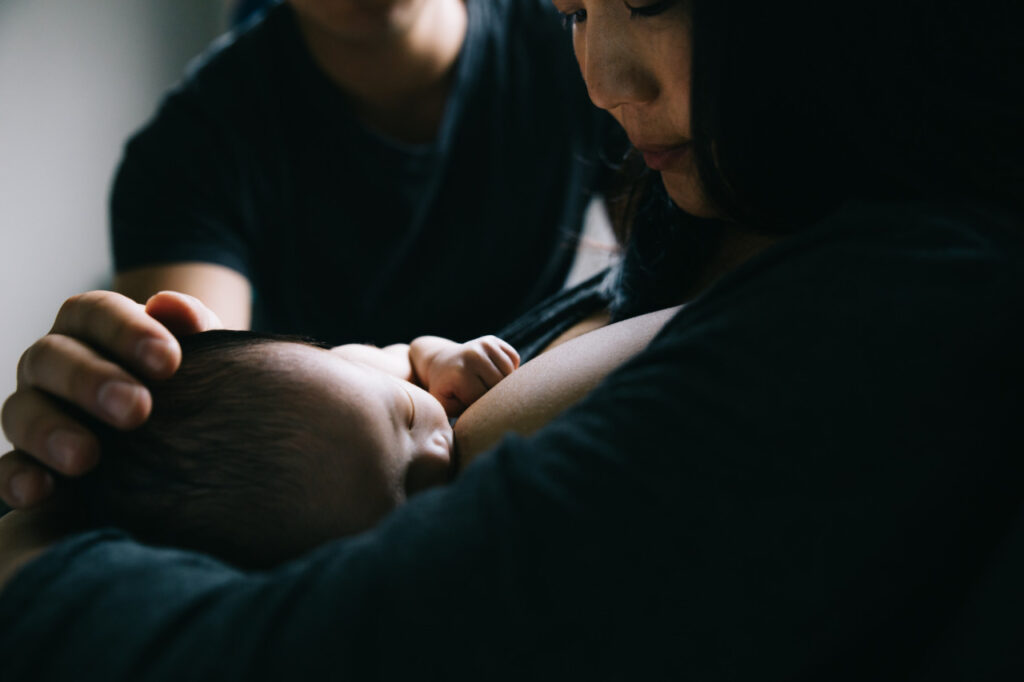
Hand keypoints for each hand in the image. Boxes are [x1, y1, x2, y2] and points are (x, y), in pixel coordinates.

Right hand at [0, 291, 220, 507]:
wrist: (183, 427)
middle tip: (136, 409)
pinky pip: (7, 468)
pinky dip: (18, 479)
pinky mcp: (28, 460)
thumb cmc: (185, 378)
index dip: (128, 332)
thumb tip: (172, 306)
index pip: (96, 312)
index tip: (169, 360)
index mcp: (91, 324)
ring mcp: (34, 409)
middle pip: (52, 357)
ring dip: (51, 432)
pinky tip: (41, 491)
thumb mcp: (199, 347)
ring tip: (87, 457)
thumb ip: (190, 322)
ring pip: (20, 411)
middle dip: (90, 381)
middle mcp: (52, 361)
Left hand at [411, 335, 519, 416]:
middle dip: (495, 395)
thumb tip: (487, 421)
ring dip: (504, 382)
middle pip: (500, 385)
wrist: (440, 362)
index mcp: (460, 373)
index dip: (482, 406)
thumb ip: (464, 416)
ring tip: (488, 385)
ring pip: (510, 372)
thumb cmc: (445, 389)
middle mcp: (473, 354)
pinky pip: (514, 359)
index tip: (471, 404)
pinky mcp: (493, 340)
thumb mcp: (446, 406)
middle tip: (482, 396)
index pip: (485, 398)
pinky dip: (509, 368)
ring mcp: (484, 343)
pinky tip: (494, 372)